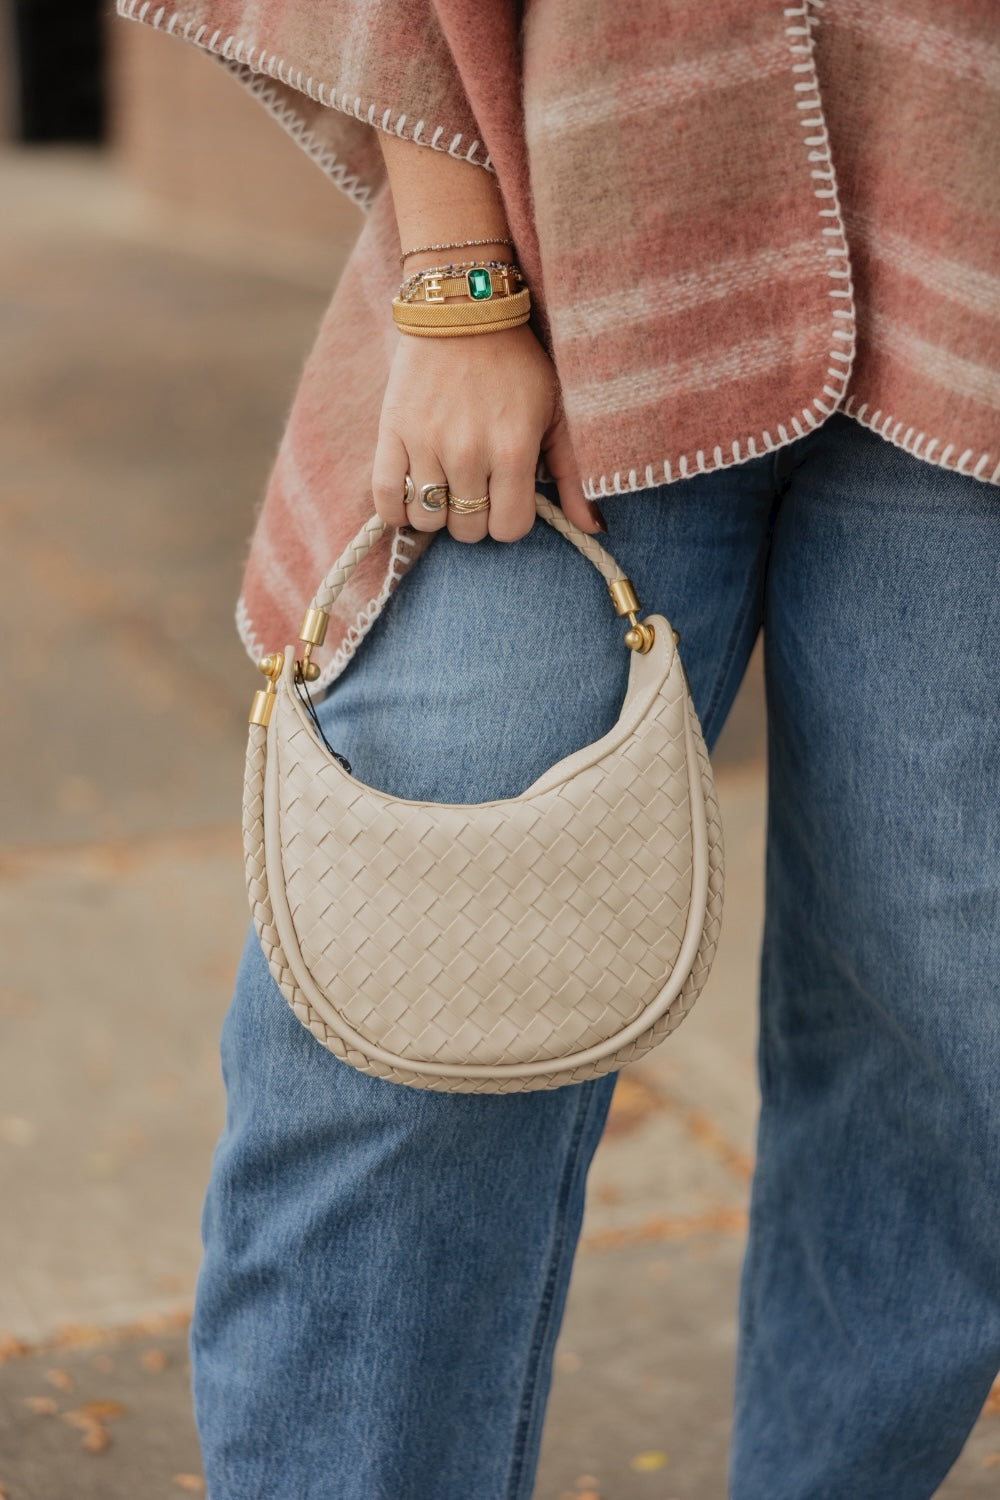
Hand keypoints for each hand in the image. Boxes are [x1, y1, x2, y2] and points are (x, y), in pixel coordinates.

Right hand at [372, 325, 601, 542]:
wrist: (463, 310)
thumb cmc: (517, 364)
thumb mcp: (556, 414)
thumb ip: (573, 475)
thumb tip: (593, 528)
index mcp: (513, 450)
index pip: (508, 529)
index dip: (509, 519)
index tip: (506, 496)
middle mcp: (468, 452)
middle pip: (468, 529)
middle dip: (475, 516)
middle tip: (477, 485)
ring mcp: (426, 443)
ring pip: (428, 520)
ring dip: (438, 512)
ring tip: (447, 485)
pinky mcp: (392, 432)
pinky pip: (385, 498)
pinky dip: (398, 509)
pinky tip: (413, 495)